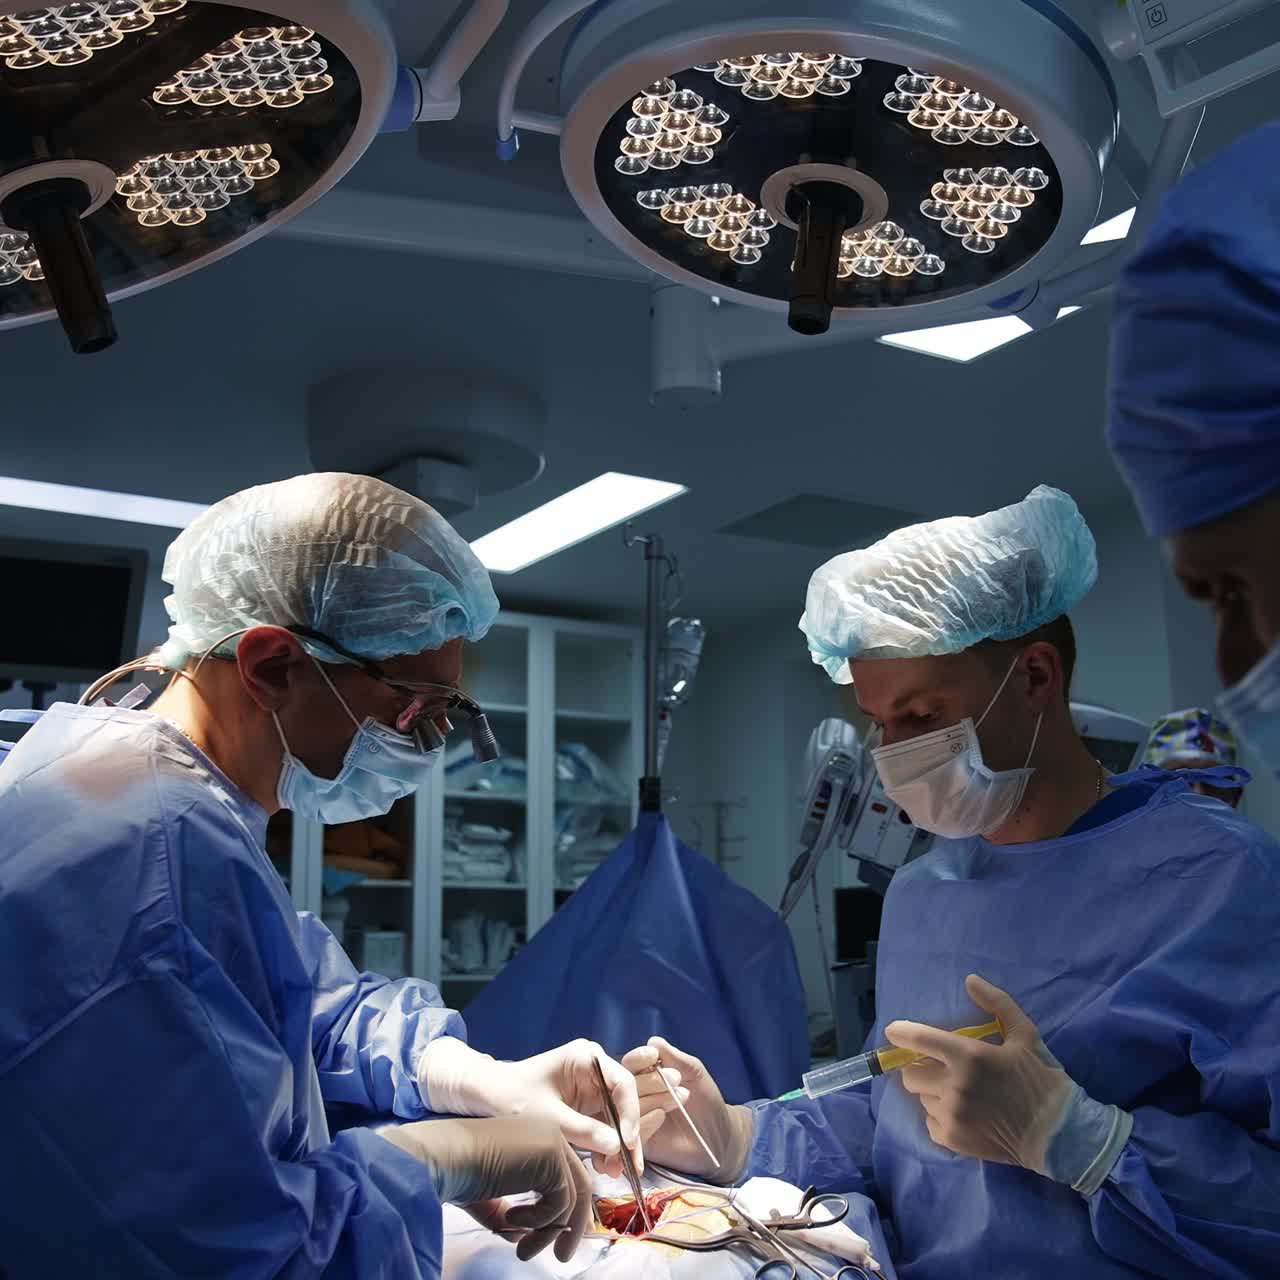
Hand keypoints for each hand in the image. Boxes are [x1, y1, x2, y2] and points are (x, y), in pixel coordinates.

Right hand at [380, 1115, 591, 1261]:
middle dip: (571, 1225)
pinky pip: (559, 1202)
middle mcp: (549, 1133)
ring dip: (546, 1233)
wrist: (442, 1157)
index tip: (557, 1239)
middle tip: (562, 1256)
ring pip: (569, 1198)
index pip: (565, 1174)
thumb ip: (507, 1213)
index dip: (566, 1208)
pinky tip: (510, 1220)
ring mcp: (552, 1142)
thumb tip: (523, 1235)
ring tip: (523, 1250)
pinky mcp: (551, 1156)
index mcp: (536, 1136)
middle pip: (578, 1184)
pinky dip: (538, 1222)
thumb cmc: (457, 1172)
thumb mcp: (488, 1196)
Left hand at [418, 1037, 648, 1179]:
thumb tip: (617, 1146)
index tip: (626, 1142)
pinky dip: (605, 1146)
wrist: (486, 1096)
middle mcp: (594, 1069)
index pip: (622, 1084)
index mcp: (586, 1058)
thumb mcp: (547, 1117)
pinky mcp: (585, 1106)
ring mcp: (591, 1087)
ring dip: (617, 1145)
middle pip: (623, 1103)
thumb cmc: (512, 1097)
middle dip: (626, 1135)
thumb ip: (583, 1130)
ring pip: (616, 1118)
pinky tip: (603, 1165)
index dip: (630, 1114)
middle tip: (629, 1167)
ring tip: (612, 1172)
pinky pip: (603, 1126)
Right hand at [621, 1036, 754, 1184]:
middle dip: (648, 1080)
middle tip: (676, 1078)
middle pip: (626, 1086)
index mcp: (644, 1076)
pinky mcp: (638, 1143)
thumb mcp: (695, 1074)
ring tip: (678, 1097)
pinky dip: (645, 1122)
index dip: (639, 1058)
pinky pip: (633, 1132)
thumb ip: (676, 1058)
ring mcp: (633, 1120)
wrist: (718, 1137)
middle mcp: (634, 1096)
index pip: (631, 1064)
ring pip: (628, 1108)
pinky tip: (661, 1117)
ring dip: (651, 1100)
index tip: (653, 1055)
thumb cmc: (705, 1100)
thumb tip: (654, 1041)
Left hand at [886, 975, 1082, 1175]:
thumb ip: (997, 1004)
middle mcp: (954, 1086)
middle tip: (940, 1068)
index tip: (894, 1032)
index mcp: (969, 1056)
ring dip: (933, 1092)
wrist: (1059, 1134)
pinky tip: (962, 1114)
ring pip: (921, 1098)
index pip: (919, 1040)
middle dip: (920, 1067)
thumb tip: (971, 980)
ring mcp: (952, 1115)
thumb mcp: (1025, 1034)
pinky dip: (940, 1117)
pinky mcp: (953, 1140)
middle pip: (911, 1073)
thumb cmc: (1042, 1079)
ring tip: (959, 1093)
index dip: (901, 1034)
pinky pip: (929, 1122)